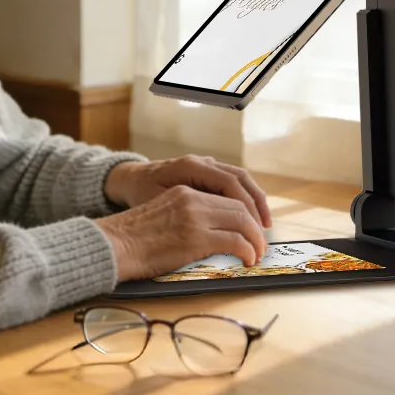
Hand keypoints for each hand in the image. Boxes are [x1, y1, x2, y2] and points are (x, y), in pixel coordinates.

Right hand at [94, 185, 268, 280]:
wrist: (114, 245)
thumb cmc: (133, 239)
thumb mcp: (162, 216)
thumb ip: (186, 218)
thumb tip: (211, 237)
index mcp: (183, 192)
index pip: (226, 197)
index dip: (245, 214)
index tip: (251, 230)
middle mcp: (192, 199)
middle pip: (239, 207)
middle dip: (255, 227)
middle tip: (259, 244)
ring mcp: (195, 217)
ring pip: (242, 222)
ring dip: (255, 240)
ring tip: (256, 254)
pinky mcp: (196, 237)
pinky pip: (235, 241)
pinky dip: (247, 251)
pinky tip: (246, 260)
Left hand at [105, 155, 271, 227]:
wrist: (130, 178)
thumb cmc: (140, 193)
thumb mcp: (157, 204)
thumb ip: (183, 213)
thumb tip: (211, 232)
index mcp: (191, 166)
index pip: (229, 183)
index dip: (246, 208)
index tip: (254, 230)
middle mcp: (202, 162)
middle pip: (240, 179)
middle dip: (256, 206)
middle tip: (264, 232)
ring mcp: (206, 165)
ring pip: (240, 178)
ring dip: (255, 201)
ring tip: (264, 225)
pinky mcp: (207, 173)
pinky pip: (232, 182)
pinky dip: (245, 197)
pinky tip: (251, 216)